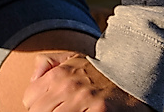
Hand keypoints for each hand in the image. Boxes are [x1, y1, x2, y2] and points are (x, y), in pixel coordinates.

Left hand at [23, 52, 152, 110]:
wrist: (134, 67)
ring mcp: (84, 102)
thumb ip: (47, 64)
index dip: (35, 106)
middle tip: (59, 108)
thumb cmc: (100, 67)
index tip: (47, 106)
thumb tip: (33, 80)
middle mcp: (68, 88)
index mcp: (58, 75)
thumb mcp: (70, 57)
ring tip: (72, 110)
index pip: (29, 100)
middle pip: (39, 111)